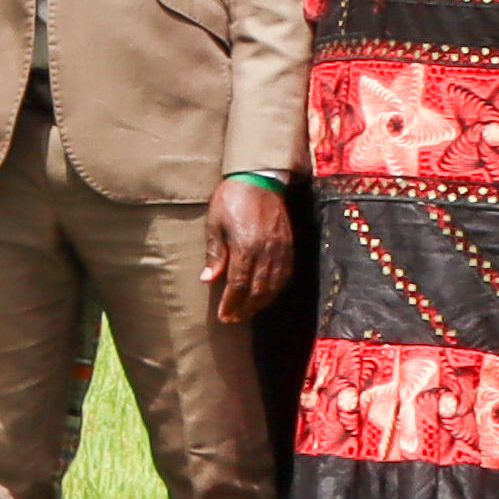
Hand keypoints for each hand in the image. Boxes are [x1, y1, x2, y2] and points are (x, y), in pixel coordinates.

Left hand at [208, 180, 290, 324]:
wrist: (259, 178)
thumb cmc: (231, 199)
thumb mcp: (214, 224)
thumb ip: (215, 254)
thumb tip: (209, 279)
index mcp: (246, 247)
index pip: (239, 285)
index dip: (231, 304)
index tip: (224, 316)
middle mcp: (267, 252)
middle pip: (258, 290)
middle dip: (245, 308)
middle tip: (233, 319)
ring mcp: (281, 249)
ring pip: (275, 285)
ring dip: (261, 302)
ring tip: (248, 311)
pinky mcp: (290, 244)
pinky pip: (286, 273)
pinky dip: (277, 288)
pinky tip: (267, 293)